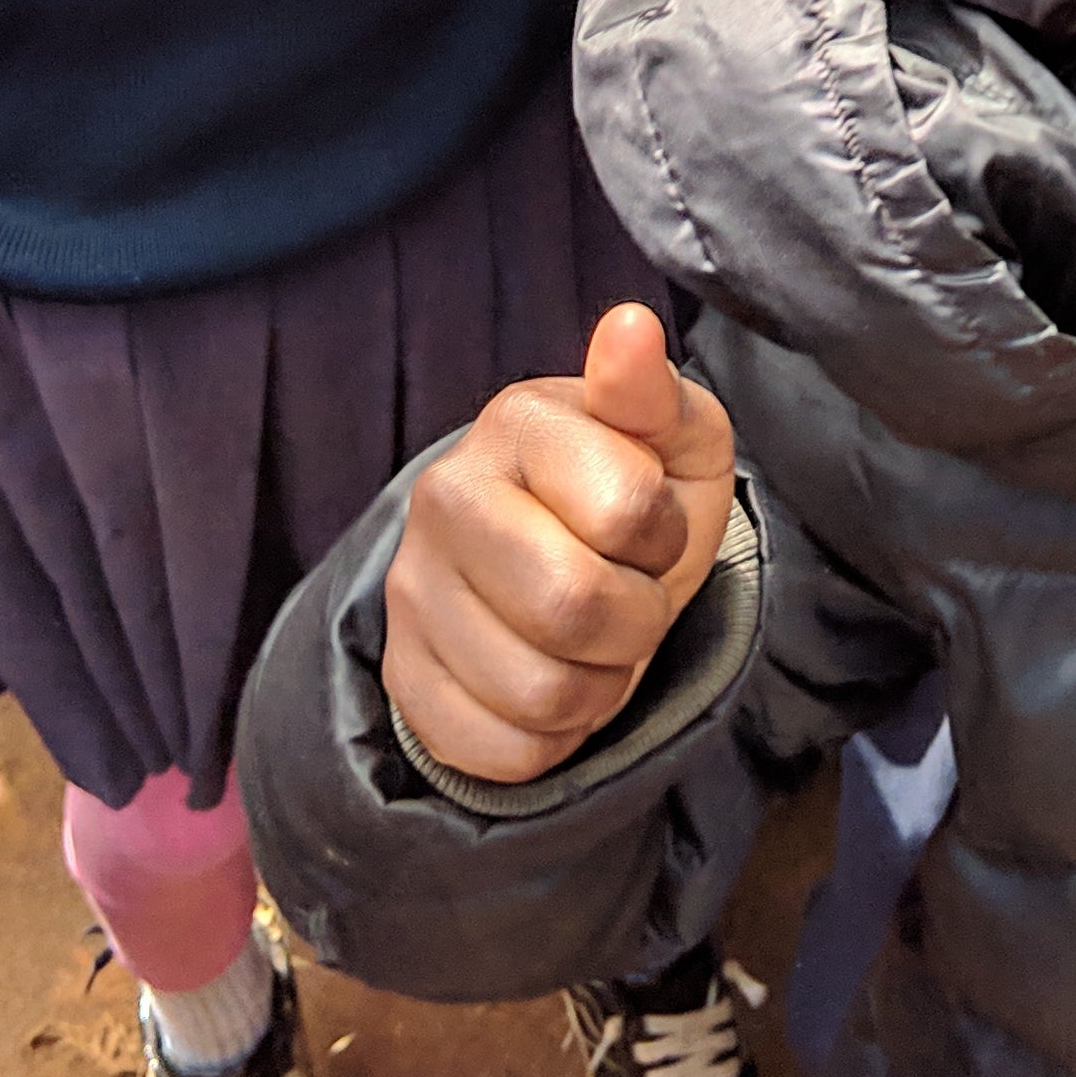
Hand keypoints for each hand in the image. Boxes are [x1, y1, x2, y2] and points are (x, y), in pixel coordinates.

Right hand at [383, 304, 737, 784]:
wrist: (560, 565)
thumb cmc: (631, 496)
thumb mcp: (673, 441)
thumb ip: (656, 392)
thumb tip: (630, 326)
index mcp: (517, 421)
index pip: (628, 509)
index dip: (664, 536)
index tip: (649, 525)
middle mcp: (444, 495)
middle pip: (574, 608)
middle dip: (634, 621)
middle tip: (626, 598)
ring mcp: (411, 591)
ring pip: (541, 692)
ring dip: (598, 686)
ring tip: (588, 643)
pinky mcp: (402, 678)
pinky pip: (501, 750)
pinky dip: (551, 739)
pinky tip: (546, 683)